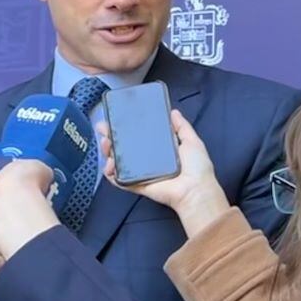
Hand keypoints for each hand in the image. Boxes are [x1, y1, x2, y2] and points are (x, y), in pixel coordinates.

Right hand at [100, 109, 228, 236]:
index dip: (124, 127)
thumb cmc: (197, 167)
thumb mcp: (192, 141)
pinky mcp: (136, 184)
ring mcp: (139, 173)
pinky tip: (108, 166)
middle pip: (123, 147)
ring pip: (117, 161)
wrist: (195, 190)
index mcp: (158, 149)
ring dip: (108, 152)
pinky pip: (119, 180)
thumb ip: (182, 127)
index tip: (115, 119)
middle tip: (104, 130)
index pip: (137, 136)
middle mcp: (147, 160)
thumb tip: (173, 111)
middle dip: (110, 137)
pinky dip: (110, 174)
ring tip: (107, 145)